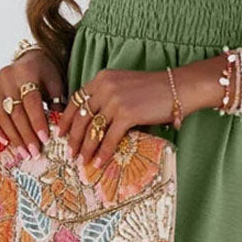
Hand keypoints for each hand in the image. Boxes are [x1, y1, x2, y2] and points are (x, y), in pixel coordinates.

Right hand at [0, 50, 65, 157]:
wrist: (30, 59)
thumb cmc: (46, 74)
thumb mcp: (56, 85)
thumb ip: (57, 104)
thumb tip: (59, 132)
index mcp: (26, 73)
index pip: (31, 101)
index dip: (37, 121)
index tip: (44, 140)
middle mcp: (7, 78)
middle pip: (15, 112)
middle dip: (26, 135)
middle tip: (34, 152)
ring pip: (2, 116)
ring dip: (13, 137)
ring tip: (24, 153)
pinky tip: (5, 142)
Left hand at [57, 67, 178, 170]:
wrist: (179, 87)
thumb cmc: (156, 89)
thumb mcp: (126, 86)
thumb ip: (109, 98)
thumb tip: (97, 123)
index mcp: (103, 78)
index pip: (77, 100)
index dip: (68, 119)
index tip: (62, 133)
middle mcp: (105, 87)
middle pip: (82, 117)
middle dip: (74, 138)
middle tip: (70, 152)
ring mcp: (115, 101)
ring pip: (93, 130)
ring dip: (86, 148)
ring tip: (82, 161)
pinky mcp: (127, 114)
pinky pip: (109, 138)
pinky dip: (103, 153)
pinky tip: (99, 163)